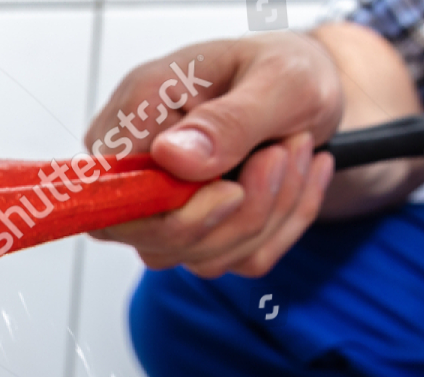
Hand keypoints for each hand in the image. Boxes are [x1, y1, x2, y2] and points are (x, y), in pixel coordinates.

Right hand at [85, 32, 343, 276]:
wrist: (310, 90)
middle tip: (286, 152)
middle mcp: (134, 164)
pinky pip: (232, 260)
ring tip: (296, 151)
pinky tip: (295, 178)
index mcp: (136, 113)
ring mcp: (158, 204)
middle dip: (239, 215)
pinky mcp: (191, 230)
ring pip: (199, 256)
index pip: (113, 195)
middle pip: (154, 240)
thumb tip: (169, 157)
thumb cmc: (287, 70)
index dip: (171, 212)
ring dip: (269, 215)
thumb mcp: (281, 79)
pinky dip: (280, 227)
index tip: (234, 189)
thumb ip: (227, 121)